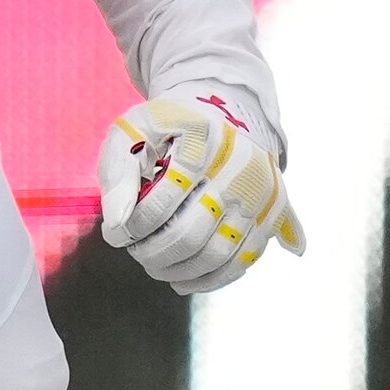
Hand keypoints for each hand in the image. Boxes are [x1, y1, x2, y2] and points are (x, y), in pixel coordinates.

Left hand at [98, 90, 298, 292]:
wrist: (226, 108)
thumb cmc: (173, 125)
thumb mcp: (138, 130)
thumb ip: (119, 171)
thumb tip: (116, 222)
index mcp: (201, 140)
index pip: (161, 202)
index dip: (133, 227)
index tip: (117, 234)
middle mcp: (237, 168)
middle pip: (189, 235)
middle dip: (152, 254)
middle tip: (136, 253)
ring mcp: (260, 192)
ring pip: (218, 255)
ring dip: (178, 271)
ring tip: (155, 267)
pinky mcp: (273, 211)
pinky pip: (244, 259)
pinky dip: (211, 280)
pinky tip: (183, 281)